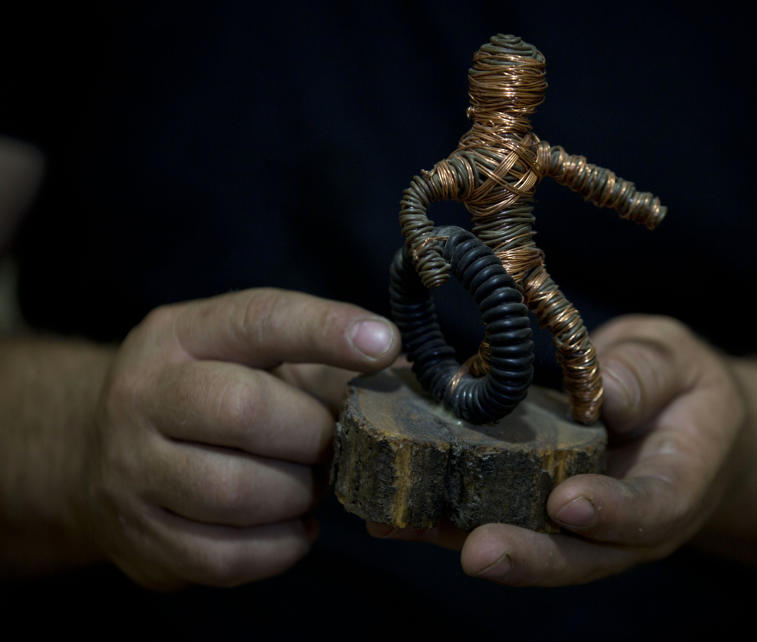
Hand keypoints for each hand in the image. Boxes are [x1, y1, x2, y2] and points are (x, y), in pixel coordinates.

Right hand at [79, 288, 398, 588]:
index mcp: (181, 335)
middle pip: (245, 411)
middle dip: (312, 434)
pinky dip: (280, 547)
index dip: (326, 331)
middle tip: (332, 443)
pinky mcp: (141, 539)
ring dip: (297, 495)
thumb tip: (411, 378)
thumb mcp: (250, 358)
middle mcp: (143, 395)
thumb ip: (324, 363)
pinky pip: (228, 557)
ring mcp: (131, 472)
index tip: (384, 345)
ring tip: (308, 486)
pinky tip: (292, 527)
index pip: (259, 319)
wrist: (98, 449)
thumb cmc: (206, 393)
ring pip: (236, 493)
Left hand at [371, 315, 744, 585]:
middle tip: (478, 551)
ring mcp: (578, 528)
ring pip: (529, 550)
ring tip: (413, 530)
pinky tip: (398, 513)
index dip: (611, 512)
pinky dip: (448, 521)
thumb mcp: (676, 363)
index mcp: (674, 486)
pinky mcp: (538, 515)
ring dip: (467, 542)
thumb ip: (645, 376)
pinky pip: (497, 522)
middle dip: (528, 555)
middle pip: (579, 556)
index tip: (568, 502)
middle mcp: (623, 525)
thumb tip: (606, 391)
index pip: (650, 510)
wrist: (679, 424)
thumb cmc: (682, 387)